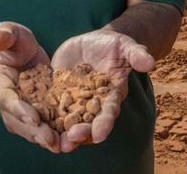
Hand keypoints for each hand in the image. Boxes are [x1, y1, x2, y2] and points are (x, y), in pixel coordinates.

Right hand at [0, 21, 59, 152]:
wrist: (20, 49)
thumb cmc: (13, 39)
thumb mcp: (10, 32)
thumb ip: (4, 34)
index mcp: (0, 82)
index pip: (7, 98)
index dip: (19, 109)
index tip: (34, 118)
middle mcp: (9, 100)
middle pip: (18, 121)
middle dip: (35, 131)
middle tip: (50, 140)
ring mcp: (23, 107)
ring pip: (31, 128)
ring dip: (45, 137)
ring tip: (61, 145)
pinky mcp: (38, 108)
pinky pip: (46, 123)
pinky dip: (57, 132)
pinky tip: (72, 138)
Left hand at [51, 29, 154, 151]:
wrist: (94, 43)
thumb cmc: (115, 46)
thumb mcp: (126, 47)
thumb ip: (136, 55)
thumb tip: (151, 61)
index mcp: (111, 95)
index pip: (109, 112)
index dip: (104, 124)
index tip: (100, 134)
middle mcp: (93, 103)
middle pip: (88, 122)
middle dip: (81, 132)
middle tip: (72, 139)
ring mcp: (75, 100)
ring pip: (68, 120)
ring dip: (62, 132)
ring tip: (55, 142)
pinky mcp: (59, 92)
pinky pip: (51, 106)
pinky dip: (45, 115)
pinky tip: (36, 121)